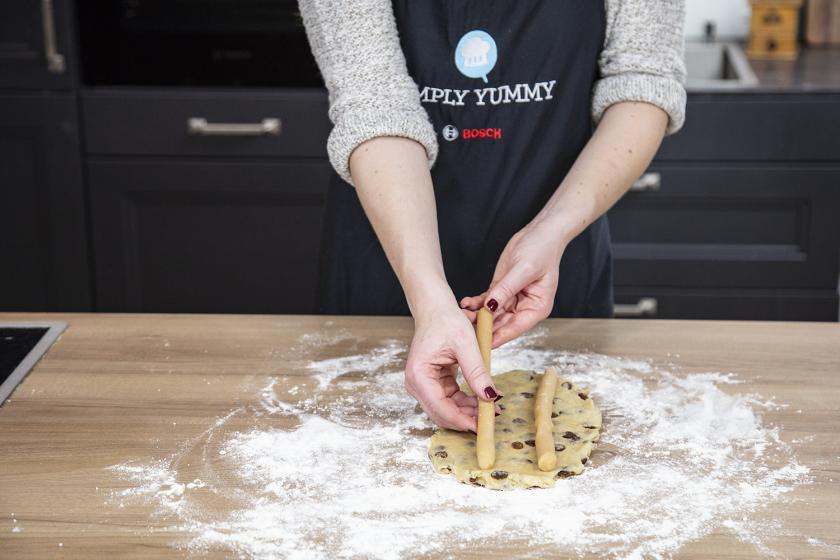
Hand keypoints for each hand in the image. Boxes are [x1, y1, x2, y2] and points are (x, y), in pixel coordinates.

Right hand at [404, 302, 500, 431]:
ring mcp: (423, 385)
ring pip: (447, 410)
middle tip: (492, 416)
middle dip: (467, 418)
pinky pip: (449, 400)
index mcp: (419, 375)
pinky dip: (466, 402)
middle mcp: (416, 384)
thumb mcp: (466, 344)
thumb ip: (477, 372)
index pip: (441, 408)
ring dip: (468, 411)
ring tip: (492, 407)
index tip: (483, 424)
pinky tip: (483, 398)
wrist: (435, 310)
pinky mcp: (431, 384)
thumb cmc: (445, 321)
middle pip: (442, 414)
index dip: (463, 420)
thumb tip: (490, 397)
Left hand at [461, 220, 565, 346]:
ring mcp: (512, 299)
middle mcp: (525, 307)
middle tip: (464, 329)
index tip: (481, 343)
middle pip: (501, 324)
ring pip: (492, 314)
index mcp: (537, 307)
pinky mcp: (501, 289)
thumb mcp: (524, 270)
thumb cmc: (542, 249)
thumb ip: (506, 290)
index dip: (498, 336)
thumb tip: (490, 307)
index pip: (515, 328)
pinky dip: (476, 303)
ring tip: (461, 314)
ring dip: (477, 315)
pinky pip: (487, 301)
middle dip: (483, 326)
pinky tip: (465, 303)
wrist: (540, 232)